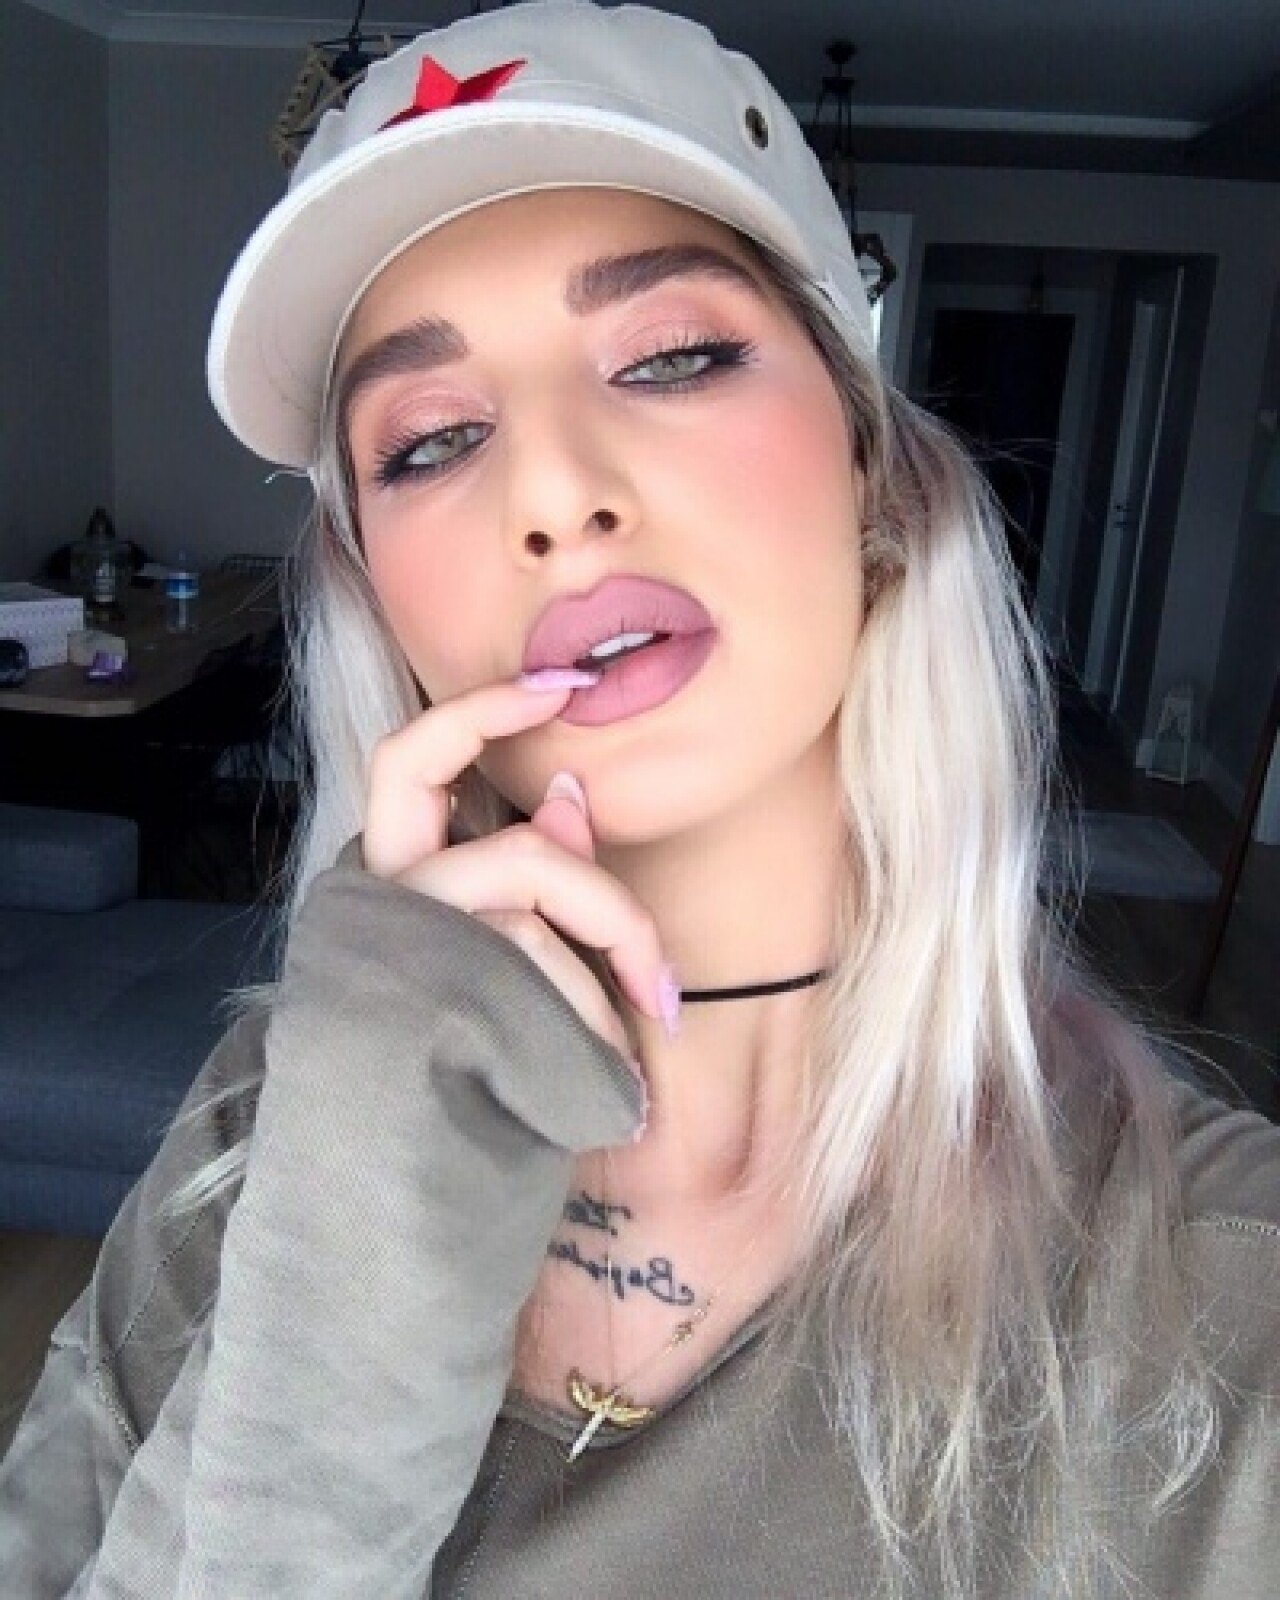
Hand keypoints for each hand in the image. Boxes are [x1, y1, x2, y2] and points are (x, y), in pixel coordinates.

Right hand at [362, 679, 671, 1057]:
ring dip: (605, 969)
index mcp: (388, 880)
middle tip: (647, 937)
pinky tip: (606, 1080)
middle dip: (586, 873)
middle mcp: (379, 902)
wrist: (396, 1186)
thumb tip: (570, 790)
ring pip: (533, 900)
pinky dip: (589, 1016)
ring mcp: (401, 948)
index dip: (477, 712)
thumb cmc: (459, 1071)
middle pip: (493, 833)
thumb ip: (530, 876)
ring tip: (629, 1043)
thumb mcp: (504, 962)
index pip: (409, 761)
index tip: (560, 686)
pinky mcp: (427, 997)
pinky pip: (538, 970)